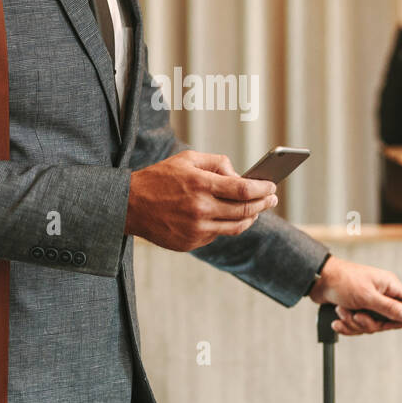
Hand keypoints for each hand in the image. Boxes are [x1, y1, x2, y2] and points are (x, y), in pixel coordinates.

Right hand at [126, 150, 277, 251]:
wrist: (128, 205)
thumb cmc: (159, 177)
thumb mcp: (186, 159)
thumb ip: (216, 163)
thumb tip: (239, 175)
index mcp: (200, 185)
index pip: (243, 190)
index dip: (263, 189)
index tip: (273, 186)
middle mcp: (200, 209)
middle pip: (245, 210)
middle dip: (264, 204)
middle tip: (273, 198)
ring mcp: (196, 230)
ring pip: (235, 227)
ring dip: (250, 217)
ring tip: (256, 209)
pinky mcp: (190, 243)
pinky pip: (217, 234)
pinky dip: (226, 225)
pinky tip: (227, 216)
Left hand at [308, 256, 401, 335]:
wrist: (317, 280)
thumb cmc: (342, 280)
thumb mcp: (367, 296)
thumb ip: (389, 308)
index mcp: (389, 286)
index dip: (397, 319)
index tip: (382, 322)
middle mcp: (381, 294)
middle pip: (386, 322)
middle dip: (367, 323)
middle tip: (356, 315)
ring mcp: (368, 303)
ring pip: (370, 326)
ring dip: (353, 323)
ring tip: (342, 311)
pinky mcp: (356, 309)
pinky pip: (357, 326)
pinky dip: (346, 325)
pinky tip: (337, 320)